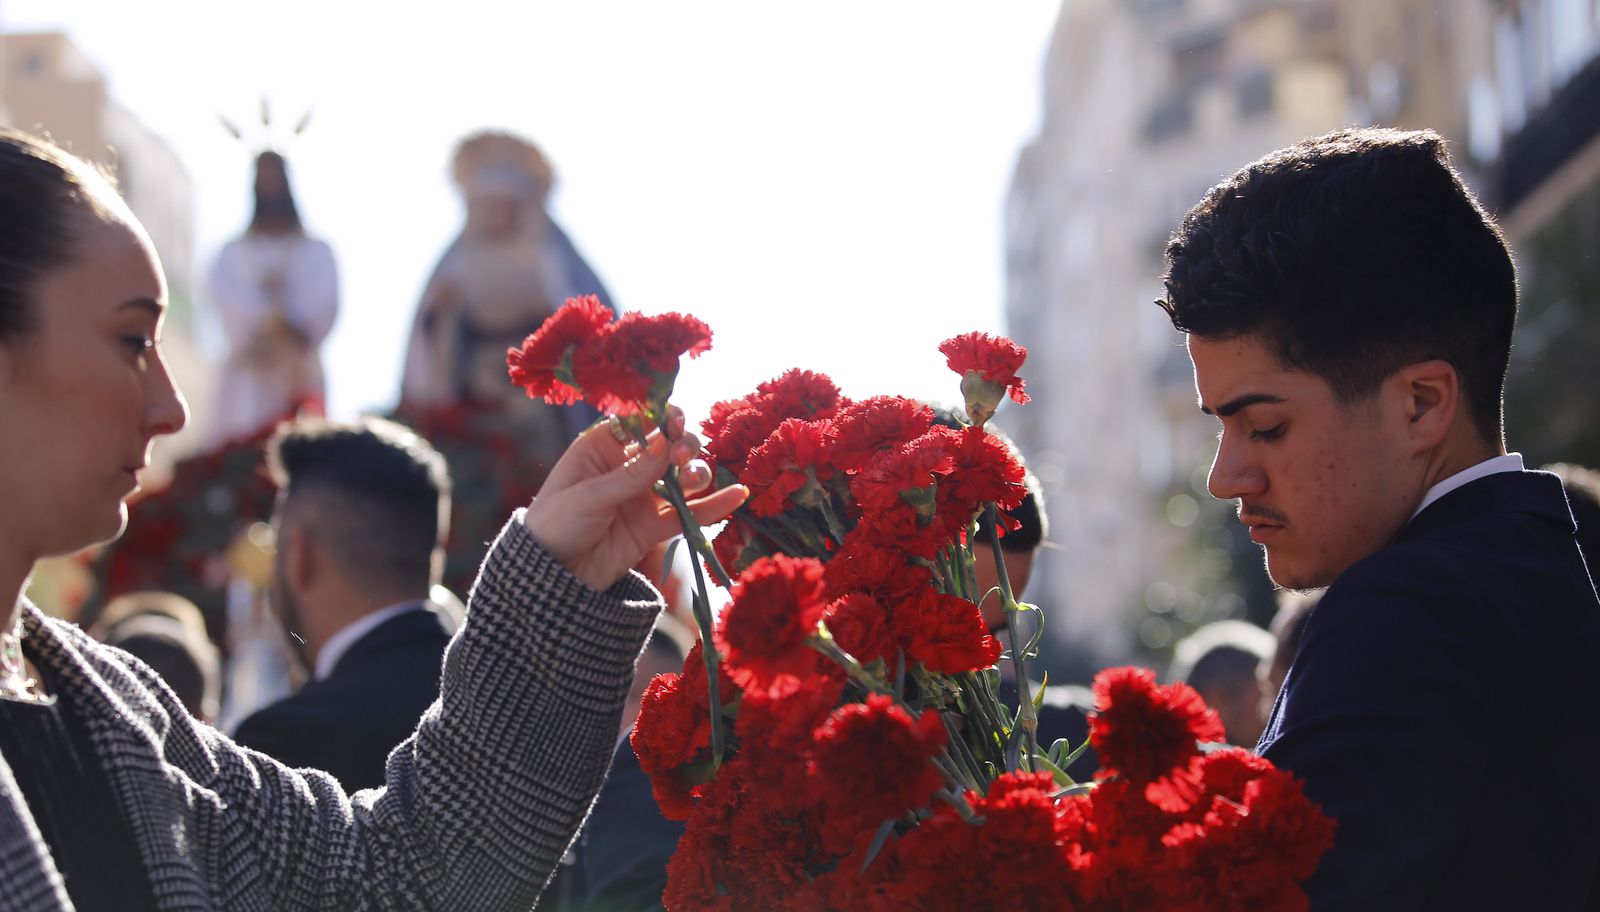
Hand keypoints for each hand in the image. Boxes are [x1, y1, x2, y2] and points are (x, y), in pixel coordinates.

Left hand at [523, 408, 746, 590]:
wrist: (552, 578)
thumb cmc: (555, 525)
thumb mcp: (589, 496)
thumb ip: (632, 475)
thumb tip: (667, 443)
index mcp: (602, 447)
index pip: (640, 421)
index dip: (663, 417)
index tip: (677, 420)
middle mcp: (628, 467)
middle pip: (669, 445)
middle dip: (683, 445)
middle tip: (682, 456)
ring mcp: (643, 496)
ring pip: (683, 476)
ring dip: (696, 472)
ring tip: (694, 481)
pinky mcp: (655, 525)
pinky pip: (689, 512)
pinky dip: (713, 505)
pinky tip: (736, 496)